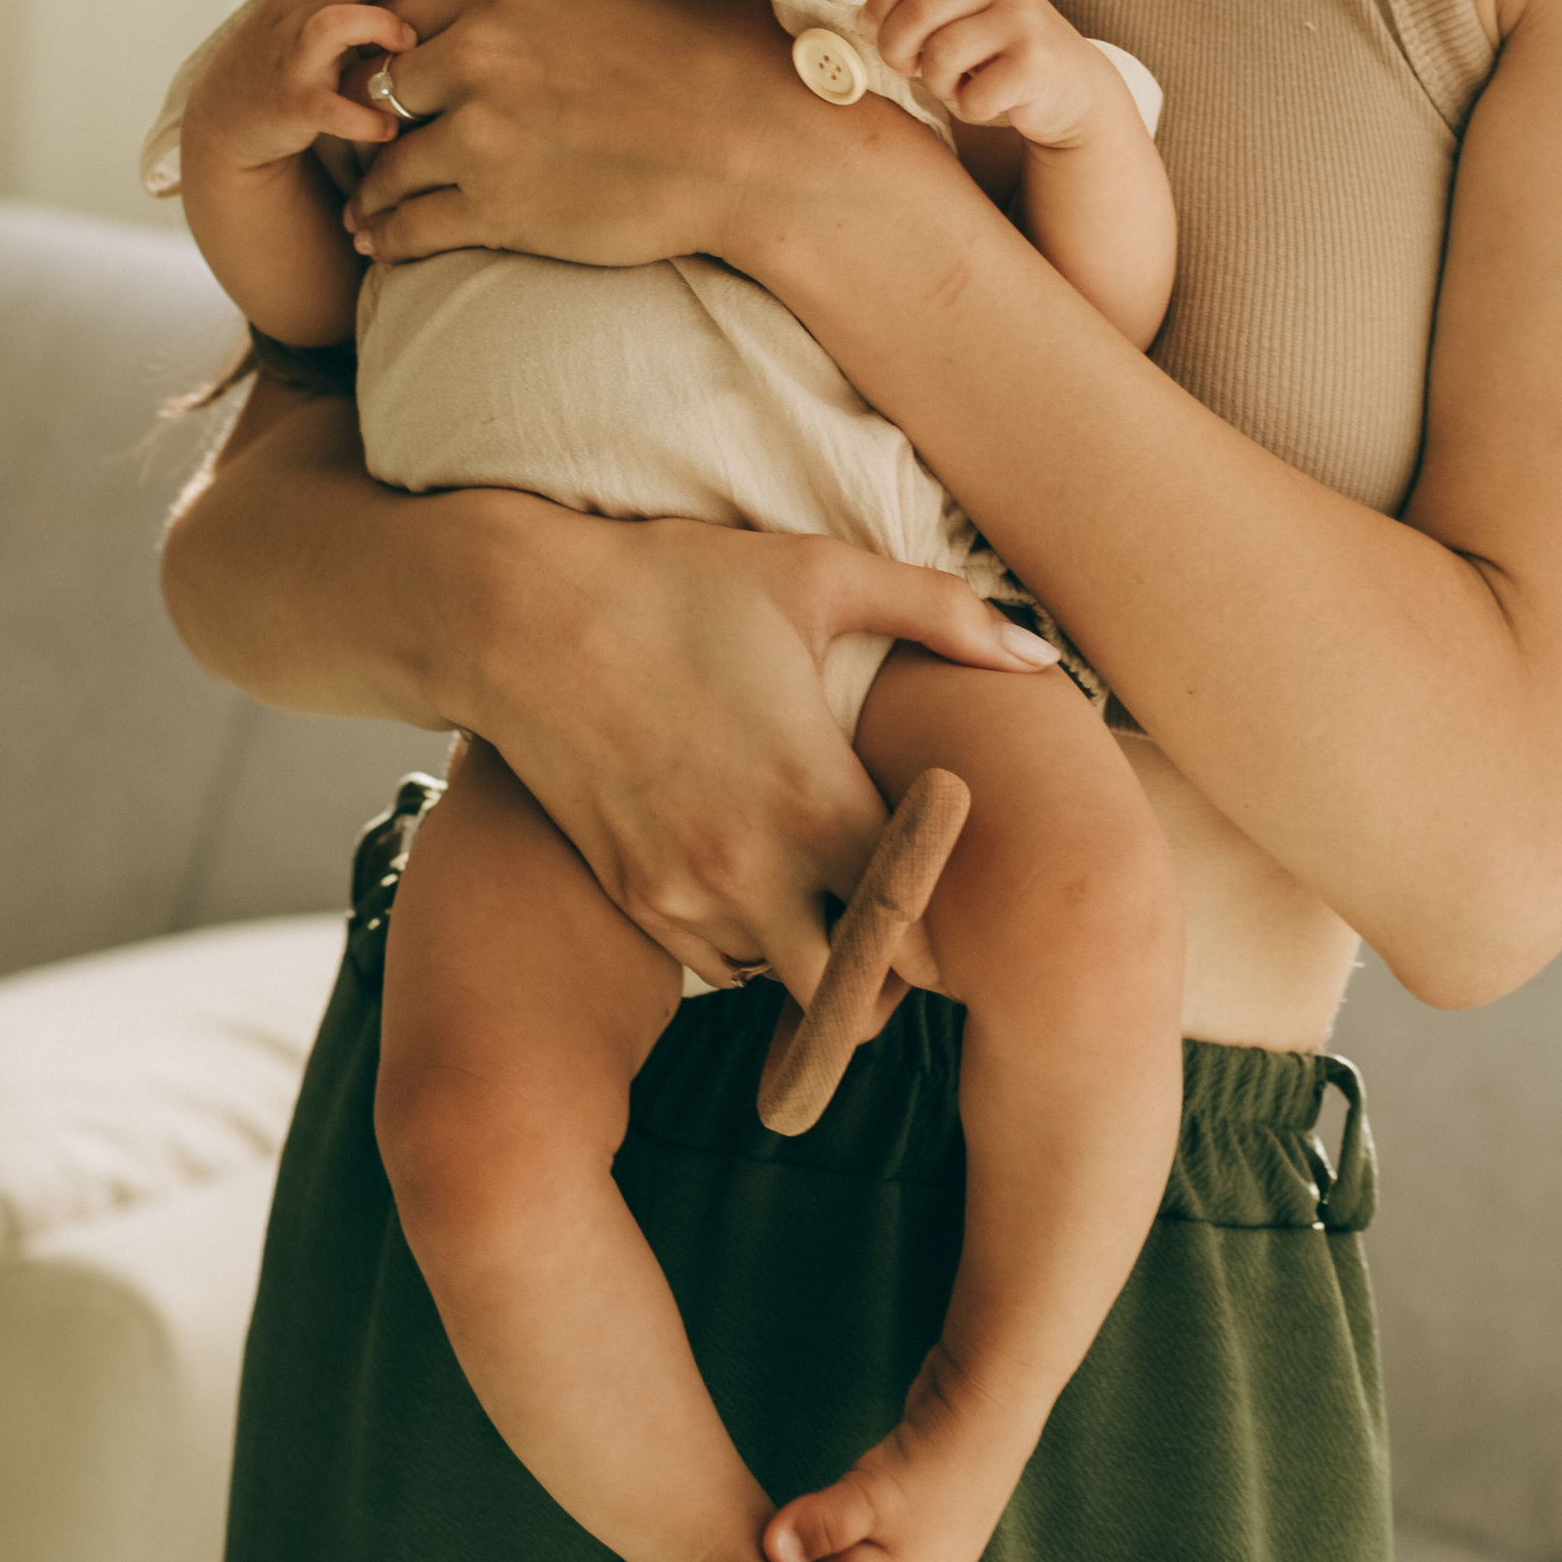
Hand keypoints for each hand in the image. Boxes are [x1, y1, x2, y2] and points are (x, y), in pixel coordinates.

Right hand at [181, 0, 423, 180]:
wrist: (222, 120)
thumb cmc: (274, 66)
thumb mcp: (296, 20)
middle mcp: (293, 19)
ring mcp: (293, 62)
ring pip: (333, 23)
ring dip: (380, 27)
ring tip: (405, 46)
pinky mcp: (294, 107)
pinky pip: (334, 111)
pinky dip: (367, 120)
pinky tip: (388, 126)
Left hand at [347, 0, 852, 270]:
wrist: (755, 146)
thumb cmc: (716, 57)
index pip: (405, 12)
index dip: (395, 46)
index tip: (398, 73)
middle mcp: (477, 54)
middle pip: (382, 84)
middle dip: (375, 116)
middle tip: (373, 140)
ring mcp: (479, 134)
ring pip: (385, 162)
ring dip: (371, 187)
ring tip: (364, 208)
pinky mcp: (495, 208)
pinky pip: (408, 226)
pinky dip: (387, 238)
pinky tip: (380, 245)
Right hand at [449, 501, 1060, 1008]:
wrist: (520, 617)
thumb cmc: (676, 583)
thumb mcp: (816, 574)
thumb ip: (941, 612)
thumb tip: (1041, 653)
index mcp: (813, 797)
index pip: (916, 921)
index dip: (946, 914)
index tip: (952, 882)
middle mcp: (752, 867)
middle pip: (854, 987)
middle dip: (887, 962)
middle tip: (901, 913)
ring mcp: (686, 892)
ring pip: (784, 979)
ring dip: (817, 952)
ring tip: (832, 893)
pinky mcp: (634, 897)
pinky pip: (717, 964)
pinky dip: (750, 944)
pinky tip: (761, 882)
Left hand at [864, 0, 1119, 151]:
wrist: (1075, 89)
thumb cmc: (1001, 56)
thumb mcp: (967, 18)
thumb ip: (923, 10)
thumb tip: (857, 25)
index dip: (881, 1)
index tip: (876, 31)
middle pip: (920, 10)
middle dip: (896, 48)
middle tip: (906, 68)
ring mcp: (1024, 21)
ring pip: (942, 55)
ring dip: (936, 83)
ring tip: (954, 85)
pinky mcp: (1037, 63)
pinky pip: (974, 95)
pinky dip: (968, 108)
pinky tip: (984, 102)